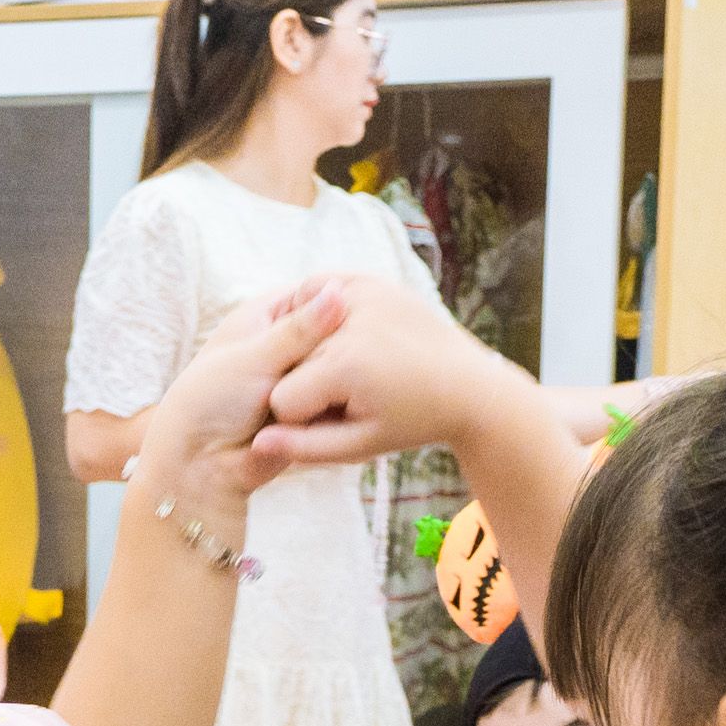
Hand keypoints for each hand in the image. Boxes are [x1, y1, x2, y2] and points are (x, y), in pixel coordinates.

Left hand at [136, 280, 346, 522]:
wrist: (201, 467)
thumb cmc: (211, 403)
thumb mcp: (256, 357)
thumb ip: (301, 330)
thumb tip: (338, 290)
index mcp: (263, 317)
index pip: (313, 295)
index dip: (339, 301)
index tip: (367, 311)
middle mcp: (282, 344)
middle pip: (330, 333)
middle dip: (346, 342)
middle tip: (370, 349)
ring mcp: (297, 378)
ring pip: (335, 369)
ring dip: (344, 376)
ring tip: (366, 378)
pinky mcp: (308, 409)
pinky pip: (334, 401)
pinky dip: (341, 403)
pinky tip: (361, 403)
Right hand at [252, 270, 539, 474]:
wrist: (469, 385)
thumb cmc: (413, 422)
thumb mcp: (359, 445)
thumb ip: (305, 447)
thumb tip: (256, 442)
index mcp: (345, 367)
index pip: (282, 401)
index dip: (305, 421)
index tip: (338, 422)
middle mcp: (349, 322)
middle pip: (290, 364)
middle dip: (310, 386)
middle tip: (353, 397)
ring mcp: (359, 292)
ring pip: (297, 330)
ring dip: (311, 352)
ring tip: (352, 369)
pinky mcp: (366, 278)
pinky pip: (316, 292)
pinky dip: (318, 313)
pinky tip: (341, 336)